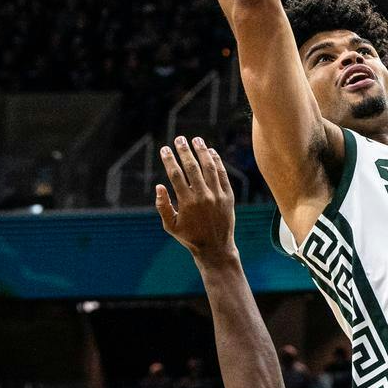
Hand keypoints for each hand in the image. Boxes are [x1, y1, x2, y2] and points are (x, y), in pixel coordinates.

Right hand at [155, 136, 237, 259]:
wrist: (215, 248)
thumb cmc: (190, 237)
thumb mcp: (170, 226)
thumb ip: (162, 206)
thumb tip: (158, 186)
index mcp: (187, 203)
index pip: (176, 175)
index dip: (169, 160)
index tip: (165, 149)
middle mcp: (203, 197)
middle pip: (192, 167)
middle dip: (184, 151)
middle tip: (179, 139)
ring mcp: (217, 195)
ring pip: (209, 167)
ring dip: (202, 151)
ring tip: (196, 139)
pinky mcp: (228, 196)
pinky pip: (222, 174)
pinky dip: (217, 161)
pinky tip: (211, 152)